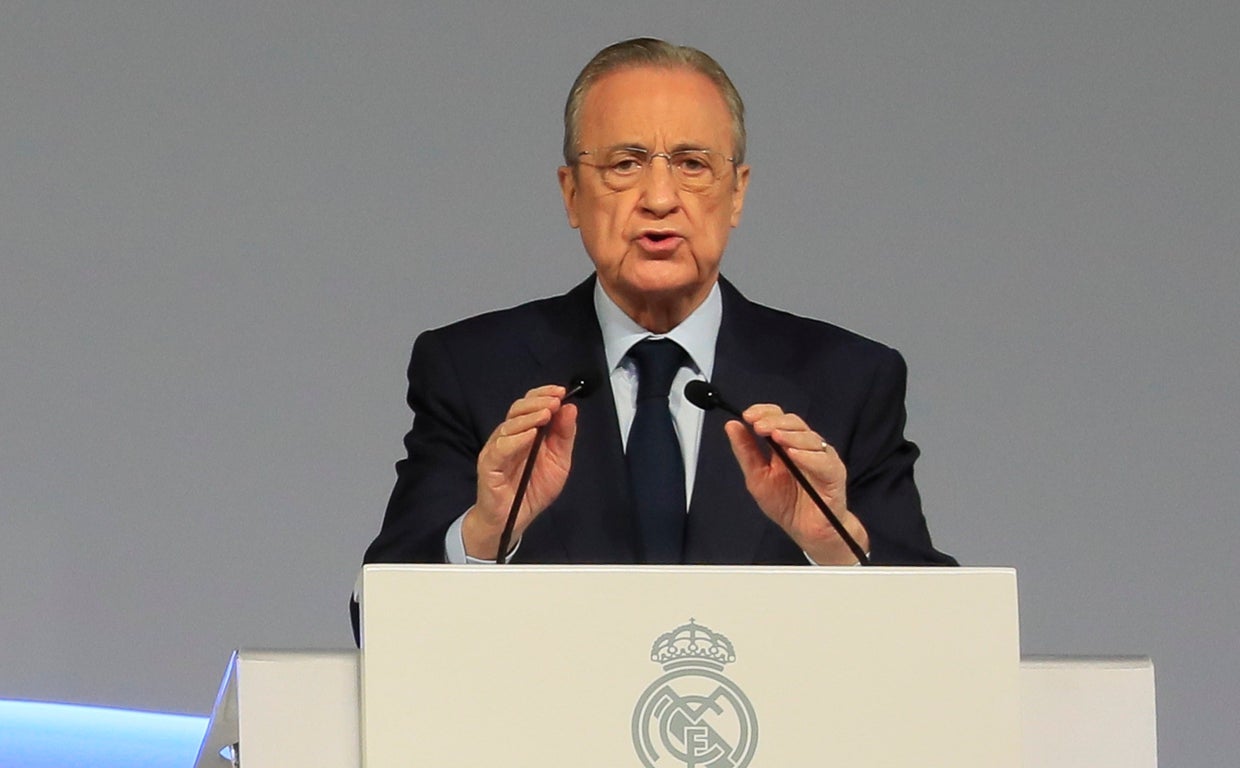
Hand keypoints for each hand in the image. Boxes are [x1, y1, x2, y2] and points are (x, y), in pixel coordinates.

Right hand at [462, 385, 577, 558]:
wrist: (513, 520)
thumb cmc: (533, 489)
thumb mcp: (558, 462)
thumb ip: (564, 436)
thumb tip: (569, 408)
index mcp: (525, 432)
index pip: (530, 404)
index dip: (543, 394)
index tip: (561, 391)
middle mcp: (508, 436)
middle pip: (518, 409)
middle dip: (537, 402)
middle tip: (555, 401)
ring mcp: (496, 449)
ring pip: (509, 425)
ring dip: (529, 417)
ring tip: (546, 414)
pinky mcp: (489, 465)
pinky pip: (500, 448)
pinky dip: (516, 440)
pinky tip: (531, 435)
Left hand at [724, 404, 869, 564]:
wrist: (806, 531)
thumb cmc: (786, 505)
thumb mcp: (757, 477)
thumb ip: (746, 452)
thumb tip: (732, 425)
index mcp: (786, 445)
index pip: (778, 417)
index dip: (764, 412)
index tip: (748, 416)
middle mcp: (805, 447)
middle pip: (794, 422)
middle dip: (775, 421)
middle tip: (759, 427)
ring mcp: (821, 458)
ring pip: (810, 438)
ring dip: (791, 435)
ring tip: (776, 437)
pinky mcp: (834, 473)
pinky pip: (824, 461)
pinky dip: (809, 457)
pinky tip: (794, 455)